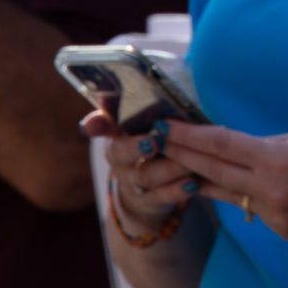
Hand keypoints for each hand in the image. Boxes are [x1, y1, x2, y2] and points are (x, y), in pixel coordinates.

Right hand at [88, 112, 197, 230]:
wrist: (148, 190)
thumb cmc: (148, 146)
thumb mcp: (142, 127)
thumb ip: (137, 110)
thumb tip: (120, 87)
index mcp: (116, 135)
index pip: (101, 126)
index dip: (97, 124)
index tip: (95, 123)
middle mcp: (120, 160)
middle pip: (121, 153)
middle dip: (136, 147)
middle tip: (155, 141)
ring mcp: (132, 182)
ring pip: (145, 176)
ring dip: (167, 168)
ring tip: (187, 162)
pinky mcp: (148, 201)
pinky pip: (161, 197)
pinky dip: (177, 191)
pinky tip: (192, 184)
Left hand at [156, 123, 287, 243]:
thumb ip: (269, 146)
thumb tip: (239, 149)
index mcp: (277, 160)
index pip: (220, 145)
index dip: (188, 136)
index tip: (165, 127)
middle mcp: (270, 191)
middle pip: (213, 171)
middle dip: (182, 155)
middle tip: (156, 143)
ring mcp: (275, 215)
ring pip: (227, 194)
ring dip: (204, 179)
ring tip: (180, 165)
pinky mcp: (283, 232)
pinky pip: (253, 210)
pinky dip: (243, 196)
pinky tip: (232, 187)